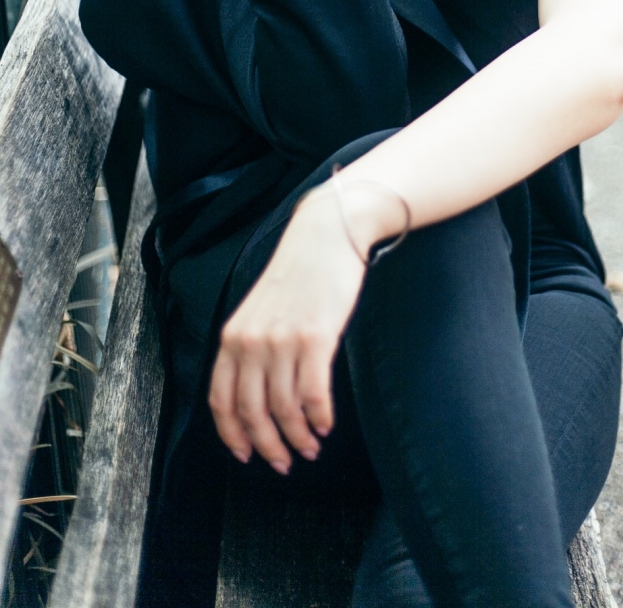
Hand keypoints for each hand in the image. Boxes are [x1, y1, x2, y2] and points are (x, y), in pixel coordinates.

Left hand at [207, 180, 400, 472]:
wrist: (327, 233)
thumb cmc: (300, 273)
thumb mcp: (261, 309)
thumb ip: (253, 345)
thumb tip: (259, 393)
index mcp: (233, 336)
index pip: (221, 401)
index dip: (234, 436)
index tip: (247, 457)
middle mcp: (251, 341)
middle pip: (252, 412)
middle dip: (268, 446)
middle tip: (285, 463)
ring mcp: (282, 340)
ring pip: (284, 409)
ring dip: (298, 437)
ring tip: (311, 447)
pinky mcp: (315, 338)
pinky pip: (313, 395)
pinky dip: (319, 418)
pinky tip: (326, 424)